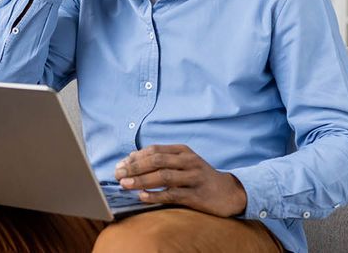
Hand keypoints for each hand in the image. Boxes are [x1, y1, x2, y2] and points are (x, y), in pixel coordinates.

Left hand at [114, 144, 247, 217]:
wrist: (229, 193)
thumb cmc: (199, 177)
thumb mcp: (184, 162)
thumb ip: (161, 159)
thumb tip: (131, 158)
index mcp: (183, 151)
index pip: (154, 150)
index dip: (135, 157)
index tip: (120, 164)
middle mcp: (188, 161)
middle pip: (157, 161)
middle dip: (134, 167)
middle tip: (118, 174)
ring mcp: (193, 178)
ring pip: (163, 176)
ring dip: (141, 180)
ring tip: (125, 184)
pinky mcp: (196, 195)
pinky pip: (173, 194)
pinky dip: (156, 195)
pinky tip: (142, 197)